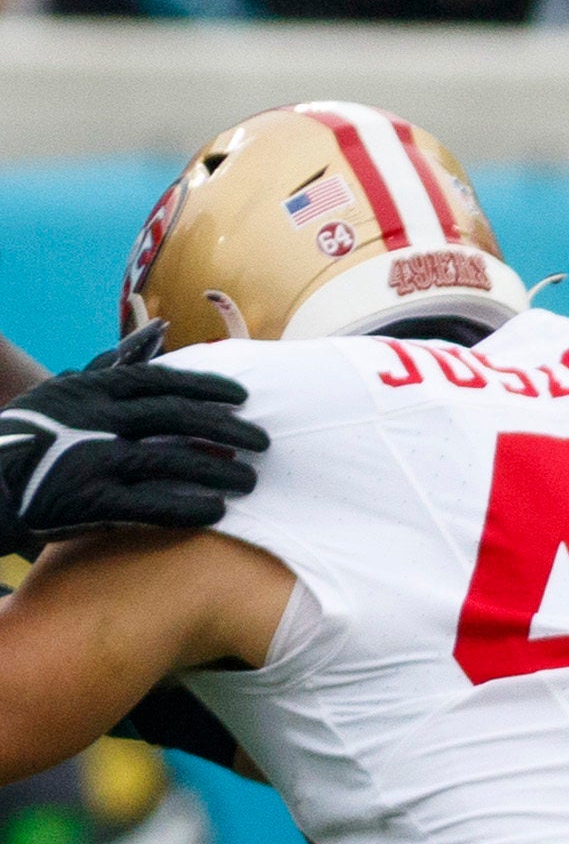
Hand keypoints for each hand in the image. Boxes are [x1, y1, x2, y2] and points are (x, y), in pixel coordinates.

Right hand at [0, 334, 266, 550]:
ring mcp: (90, 459)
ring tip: (251, 481)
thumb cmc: (29, 433)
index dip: (206, 388)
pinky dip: (187, 507)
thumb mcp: (63, 389)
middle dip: (226, 428)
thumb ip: (112, 364)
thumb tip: (158, 331)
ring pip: (170, 460)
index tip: (243, 398)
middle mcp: (93, 419)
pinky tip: (217, 511)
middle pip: (175, 418)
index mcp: (90, 391)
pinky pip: (150, 504)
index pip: (161, 382)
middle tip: (264, 442)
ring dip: (218, 471)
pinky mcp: (88, 501)